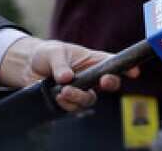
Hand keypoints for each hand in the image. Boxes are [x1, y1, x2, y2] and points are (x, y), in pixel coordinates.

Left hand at [0, 37, 138, 112]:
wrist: (26, 68)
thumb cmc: (46, 54)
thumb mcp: (54, 53)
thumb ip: (61, 65)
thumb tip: (67, 78)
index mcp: (93, 60)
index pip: (114, 63)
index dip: (127, 68)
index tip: (134, 72)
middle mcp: (91, 76)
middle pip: (109, 84)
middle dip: (111, 84)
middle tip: (103, 81)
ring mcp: (81, 90)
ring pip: (90, 99)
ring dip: (80, 97)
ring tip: (64, 91)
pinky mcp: (68, 101)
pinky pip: (74, 108)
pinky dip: (67, 104)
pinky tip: (58, 96)